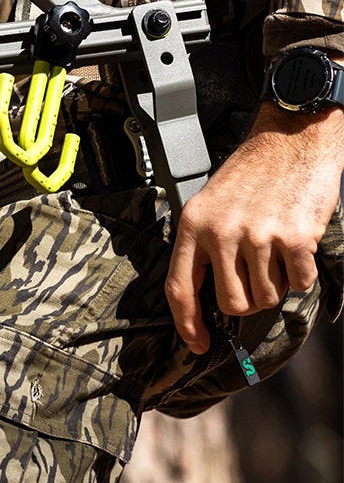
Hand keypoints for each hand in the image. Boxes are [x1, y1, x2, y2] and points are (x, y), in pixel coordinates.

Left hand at [164, 101, 343, 352]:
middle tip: (258, 275)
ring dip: (277, 284)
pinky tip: (297, 246)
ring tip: (276, 250)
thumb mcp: (210, 206)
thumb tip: (210, 300)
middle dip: (248, 300)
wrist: (290, 139)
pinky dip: (302, 273)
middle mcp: (220, 233)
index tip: (198, 344)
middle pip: (231, 304)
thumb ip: (205, 248)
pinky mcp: (295, 238)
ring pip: (266, 297)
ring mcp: (257, 236)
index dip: (187, 323)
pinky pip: (299, 283)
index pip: (179, 288)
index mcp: (192, 226)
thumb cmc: (250, 175)